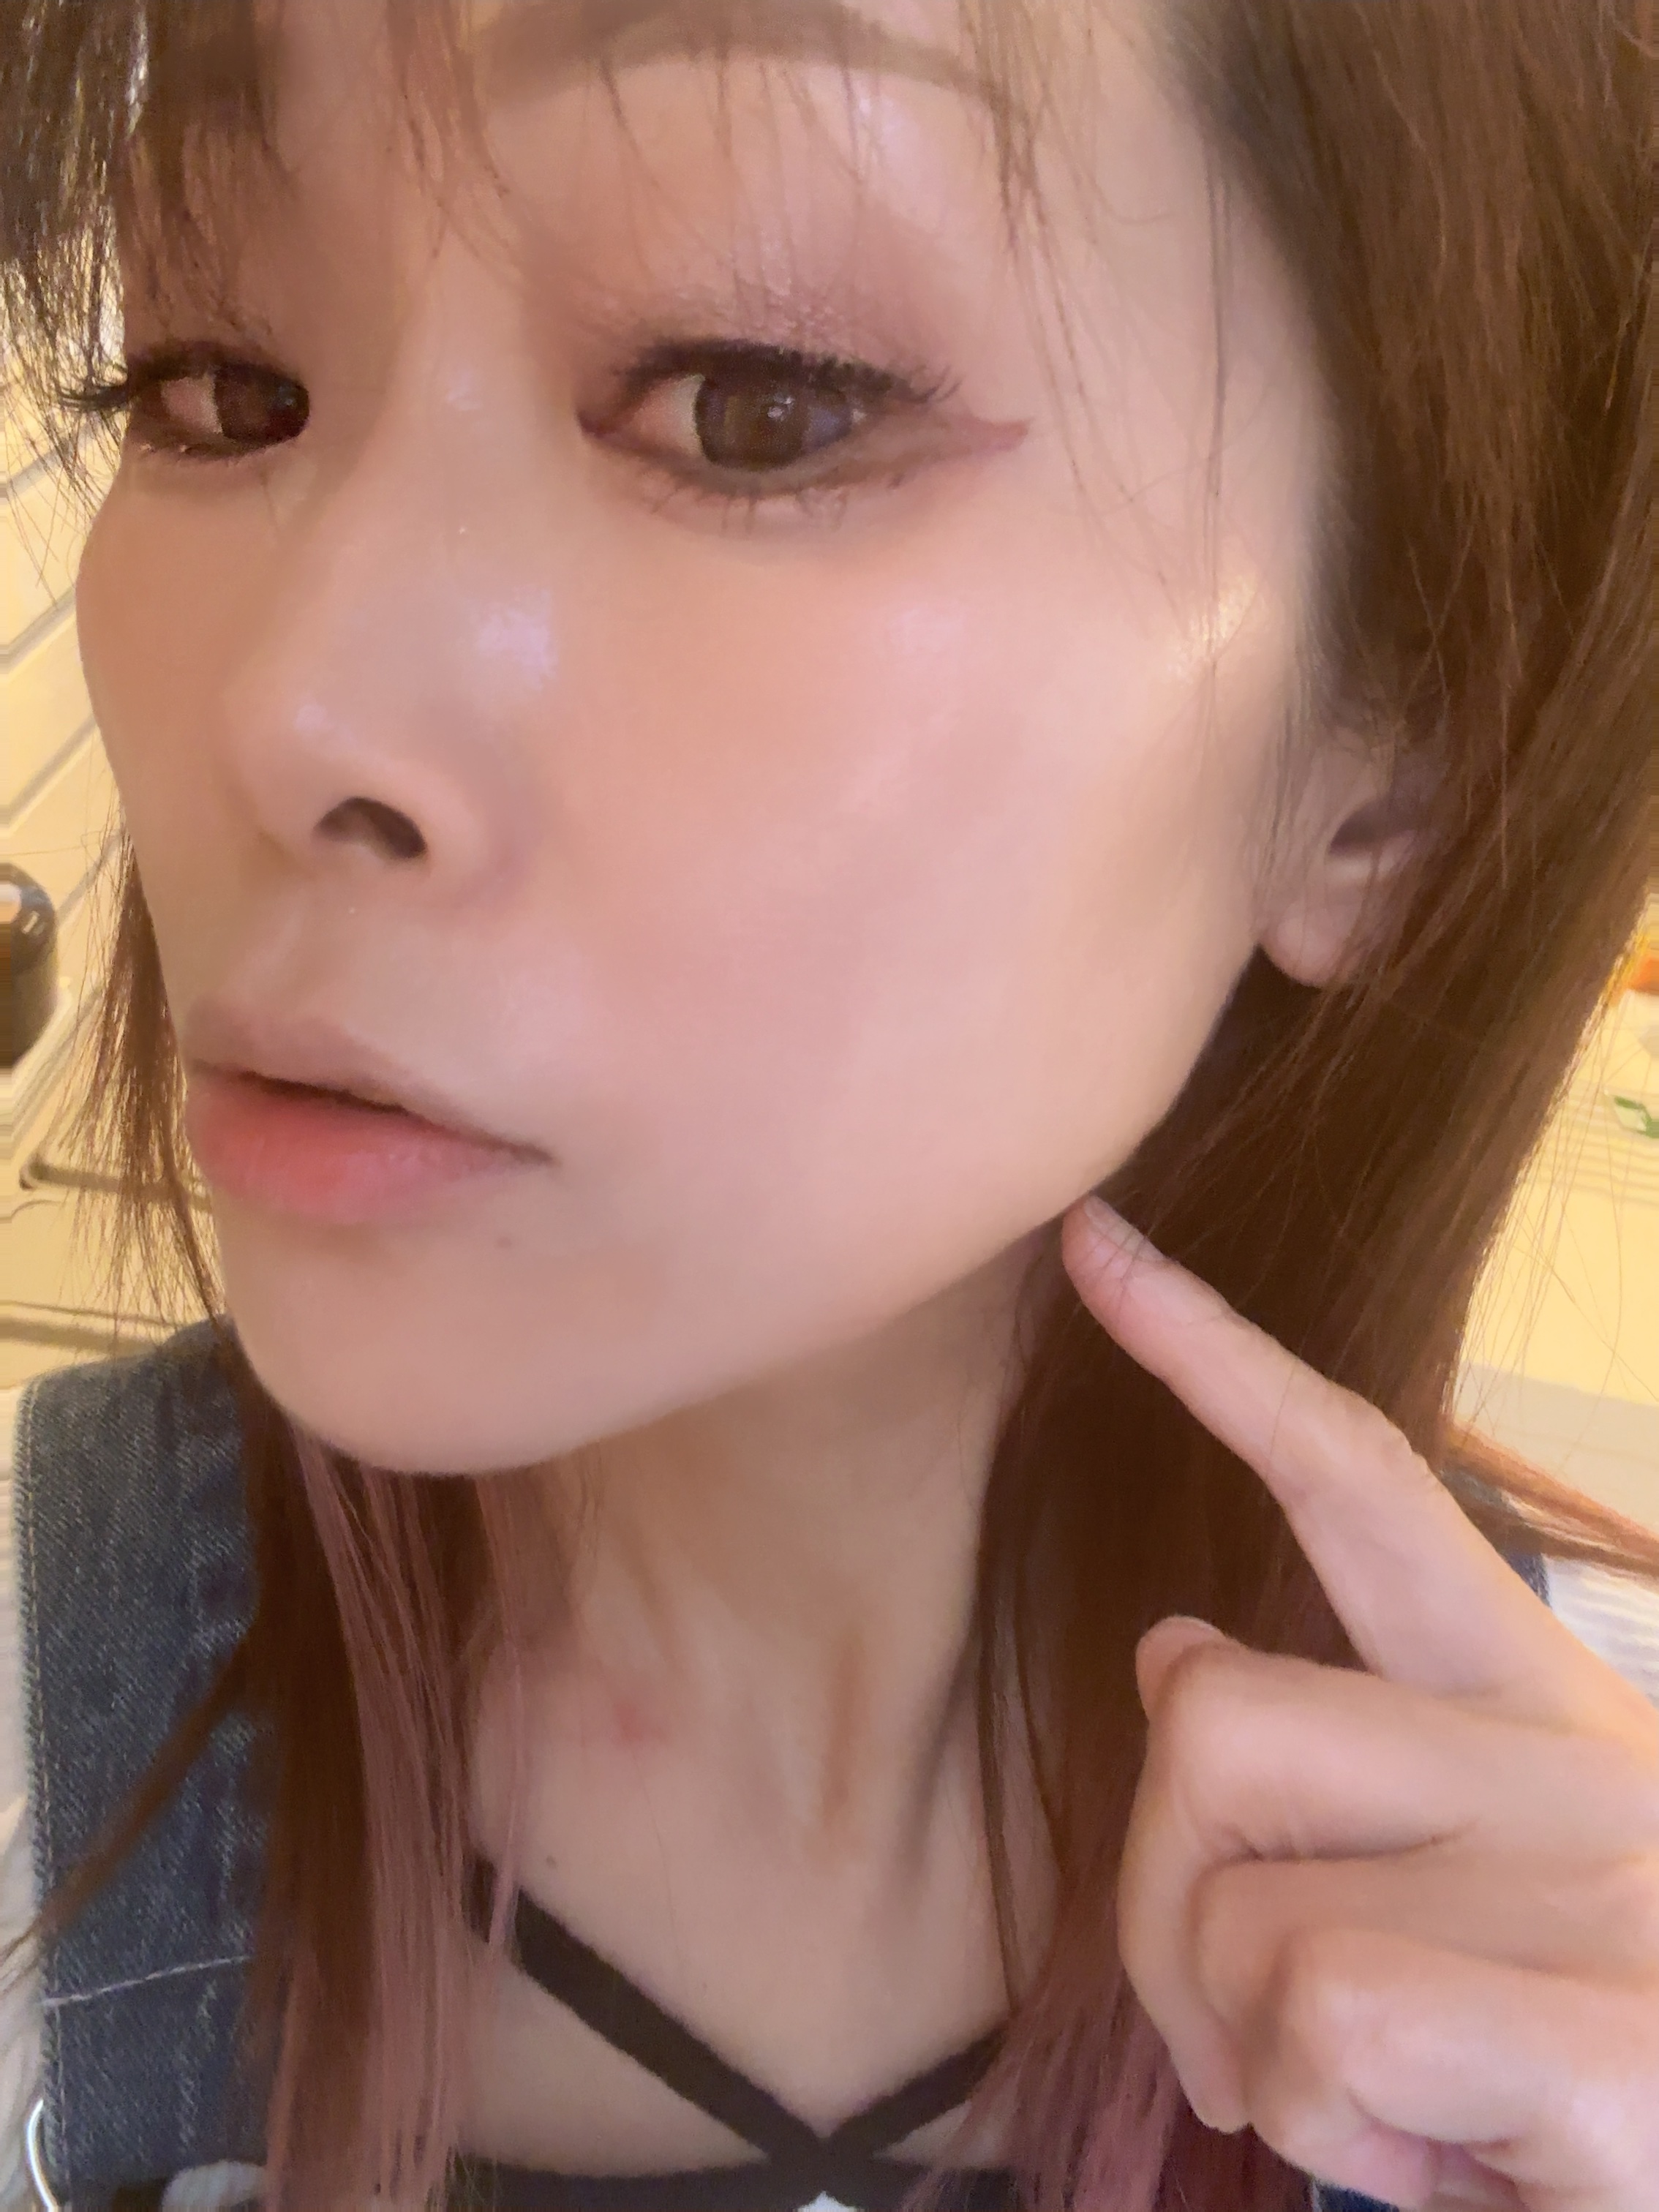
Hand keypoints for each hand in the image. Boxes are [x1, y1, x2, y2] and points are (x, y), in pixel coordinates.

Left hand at [1061, 1196, 1658, 2211]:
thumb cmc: (1551, 2060)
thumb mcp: (1446, 1894)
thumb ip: (1323, 1763)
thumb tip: (1177, 1652)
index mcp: (1532, 1704)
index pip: (1357, 1473)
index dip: (1208, 1353)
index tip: (1092, 1243)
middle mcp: (1575, 1758)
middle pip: (1212, 1718)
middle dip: (1165, 1897)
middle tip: (1254, 2023)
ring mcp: (1601, 1886)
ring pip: (1239, 1908)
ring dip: (1248, 2042)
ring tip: (1382, 2102)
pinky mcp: (1615, 2040)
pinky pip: (1325, 2018)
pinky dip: (1322, 2118)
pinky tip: (1438, 2153)